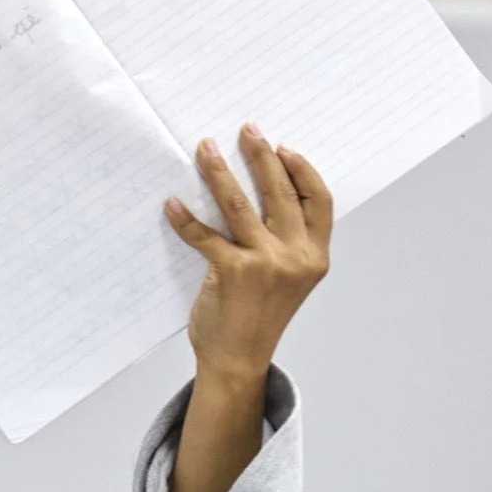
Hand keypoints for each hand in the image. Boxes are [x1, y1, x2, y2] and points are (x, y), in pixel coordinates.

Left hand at [164, 125, 331, 385]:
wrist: (239, 361)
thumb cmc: (260, 317)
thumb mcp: (290, 280)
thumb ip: (289, 243)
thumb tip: (265, 192)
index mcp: (315, 257)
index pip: (319, 200)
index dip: (302, 170)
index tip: (283, 148)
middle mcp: (296, 258)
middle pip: (279, 192)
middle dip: (261, 156)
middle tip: (246, 130)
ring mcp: (265, 264)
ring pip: (240, 204)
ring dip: (219, 170)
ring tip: (205, 148)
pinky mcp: (232, 272)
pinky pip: (205, 236)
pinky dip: (185, 219)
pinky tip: (172, 204)